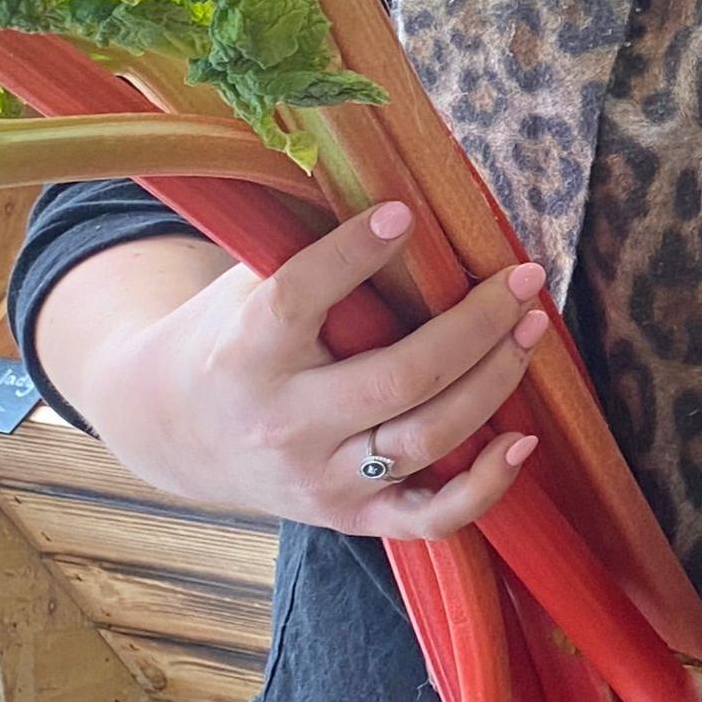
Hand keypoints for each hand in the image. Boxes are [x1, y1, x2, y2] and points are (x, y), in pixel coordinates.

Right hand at [33, 205, 549, 538]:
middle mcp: (283, 423)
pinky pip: (430, 518)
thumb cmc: (229, 336)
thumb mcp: (244, 285)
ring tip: (531, 327)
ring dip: (495, 381)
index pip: (299, 298)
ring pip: (428, 438)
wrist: (171, 432)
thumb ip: (303, 249)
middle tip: (521, 278)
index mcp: (245, 352)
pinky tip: (524, 439)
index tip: (404, 212)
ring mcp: (320, 479)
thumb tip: (398, 184)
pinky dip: (485, 486)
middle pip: (399, 377)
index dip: (352, 253)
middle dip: (474, 325)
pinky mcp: (350, 517)